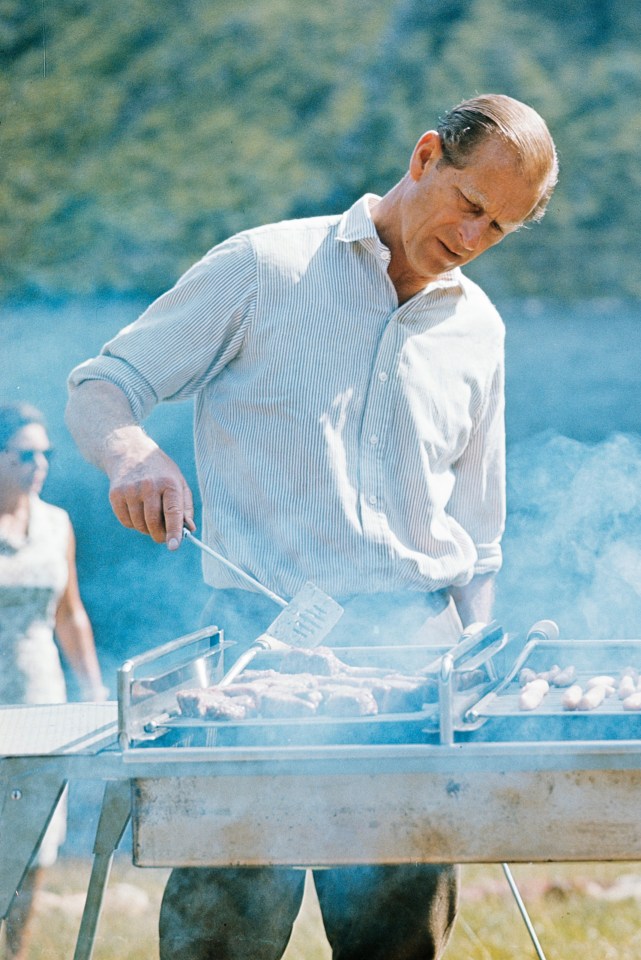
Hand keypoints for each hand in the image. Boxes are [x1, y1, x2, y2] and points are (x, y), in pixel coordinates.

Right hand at [106, 433, 194, 547]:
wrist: (130, 453)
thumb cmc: (160, 472)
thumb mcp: (179, 482)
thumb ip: (185, 507)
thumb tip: (189, 529)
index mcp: (169, 483)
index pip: (173, 512)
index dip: (174, 532)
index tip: (174, 546)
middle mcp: (149, 486)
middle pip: (153, 523)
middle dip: (159, 535)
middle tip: (163, 536)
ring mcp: (130, 490)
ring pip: (139, 525)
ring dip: (146, 529)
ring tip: (149, 515)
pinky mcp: (116, 494)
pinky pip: (126, 522)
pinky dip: (133, 523)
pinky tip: (137, 510)